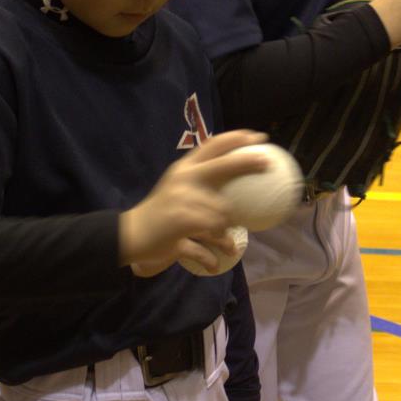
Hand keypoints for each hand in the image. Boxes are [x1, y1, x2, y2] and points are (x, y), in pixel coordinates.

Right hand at [121, 130, 266, 276]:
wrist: (133, 233)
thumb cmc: (161, 212)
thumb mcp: (178, 188)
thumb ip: (202, 180)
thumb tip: (235, 174)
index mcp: (185, 167)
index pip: (212, 144)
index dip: (236, 137)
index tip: (257, 136)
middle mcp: (184, 177)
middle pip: (222, 165)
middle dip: (246, 161)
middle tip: (267, 163)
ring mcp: (182, 197)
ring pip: (222, 210)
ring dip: (226, 229)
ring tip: (227, 244)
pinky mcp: (181, 220)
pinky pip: (212, 233)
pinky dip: (215, 249)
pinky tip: (216, 264)